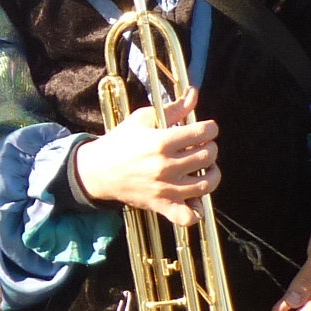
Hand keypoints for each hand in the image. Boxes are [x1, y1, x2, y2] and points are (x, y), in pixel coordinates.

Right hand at [70, 91, 218, 223]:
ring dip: (212, 173)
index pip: (203, 132)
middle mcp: (166, 166)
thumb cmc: (121, 142)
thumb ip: (173, 108)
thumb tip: (194, 94)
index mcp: (162, 142)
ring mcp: (166, 188)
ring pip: (206, 183)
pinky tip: (194, 199)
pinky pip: (187, 217)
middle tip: (202, 146)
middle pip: (208, 155)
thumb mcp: (143, 119)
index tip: (206, 129)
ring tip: (205, 168)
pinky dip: (196, 211)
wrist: (97, 170)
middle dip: (210, 147)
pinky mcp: (161, 205)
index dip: (210, 128)